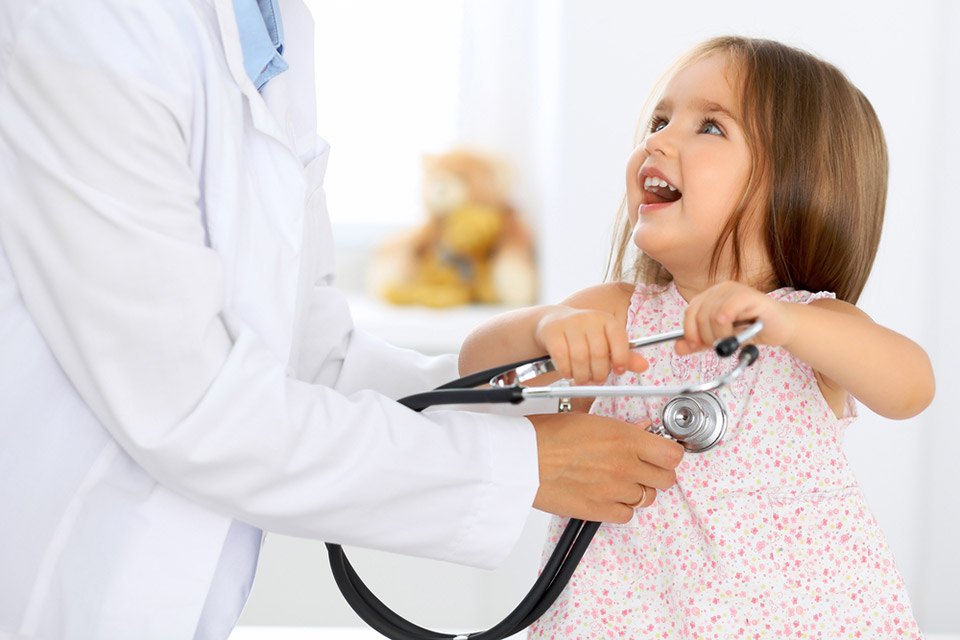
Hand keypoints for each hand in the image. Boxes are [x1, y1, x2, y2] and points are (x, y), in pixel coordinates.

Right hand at [528, 413, 682, 522]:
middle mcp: (624, 466)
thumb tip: (641, 430)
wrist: (521, 460)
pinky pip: (626, 515)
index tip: (664, 452)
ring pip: (646, 498)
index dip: (670, 454)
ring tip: (618, 480)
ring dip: (637, 490)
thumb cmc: (546, 436)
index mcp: (624, 439)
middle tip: (644, 466)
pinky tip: (608, 495)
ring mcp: (613, 491)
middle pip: (665, 479)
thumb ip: (622, 428)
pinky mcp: (599, 510)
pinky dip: (621, 508)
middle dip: (657, 472)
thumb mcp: (589, 419)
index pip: (672, 454)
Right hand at [534, 307, 647, 384]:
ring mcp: (570, 324)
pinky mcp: (552, 331)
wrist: (552, 322)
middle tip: (597, 380)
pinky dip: (566, 371)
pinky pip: (562, 357)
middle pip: (599, 353)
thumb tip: (644, 366)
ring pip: (580, 357)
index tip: (618, 371)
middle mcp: (589, 319)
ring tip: (582, 380)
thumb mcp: (605, 343)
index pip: (619, 339)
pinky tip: (568, 373)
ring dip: (582, 375)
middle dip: (599, 373)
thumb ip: (624, 356)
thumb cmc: (583, 336)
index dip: (621, 358)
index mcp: (606, 320)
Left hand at [675, 281, 794, 354]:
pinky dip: (727, 321)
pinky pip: (730, 307)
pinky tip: (733, 331)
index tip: (695, 346)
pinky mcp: (750, 296)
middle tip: (718, 346)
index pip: (690, 312)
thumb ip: (699, 343)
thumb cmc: (751, 331)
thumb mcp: (720, 339)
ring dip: (720, 335)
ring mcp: (735, 290)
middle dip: (706, 336)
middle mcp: (721, 289)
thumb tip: (677, 349)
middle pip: (700, 314)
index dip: (690, 331)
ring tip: (732, 341)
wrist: (779, 328)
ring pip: (713, 314)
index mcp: (711, 296)